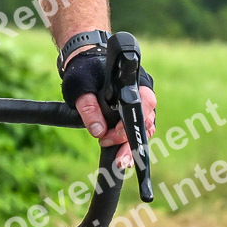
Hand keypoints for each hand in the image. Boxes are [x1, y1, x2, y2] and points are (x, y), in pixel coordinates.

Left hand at [61, 46, 155, 170]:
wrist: (85, 64)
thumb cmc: (84, 72)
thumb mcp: (80, 88)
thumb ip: (88, 108)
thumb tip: (97, 131)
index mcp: (134, 82)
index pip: (143, 106)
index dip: (130, 125)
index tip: (111, 136)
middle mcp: (143, 94)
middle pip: (146, 122)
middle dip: (131, 143)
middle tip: (119, 160)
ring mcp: (141, 105)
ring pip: (145, 129)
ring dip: (132, 147)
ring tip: (121, 162)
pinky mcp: (134, 114)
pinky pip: (138, 131)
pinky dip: (130, 144)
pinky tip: (123, 158)